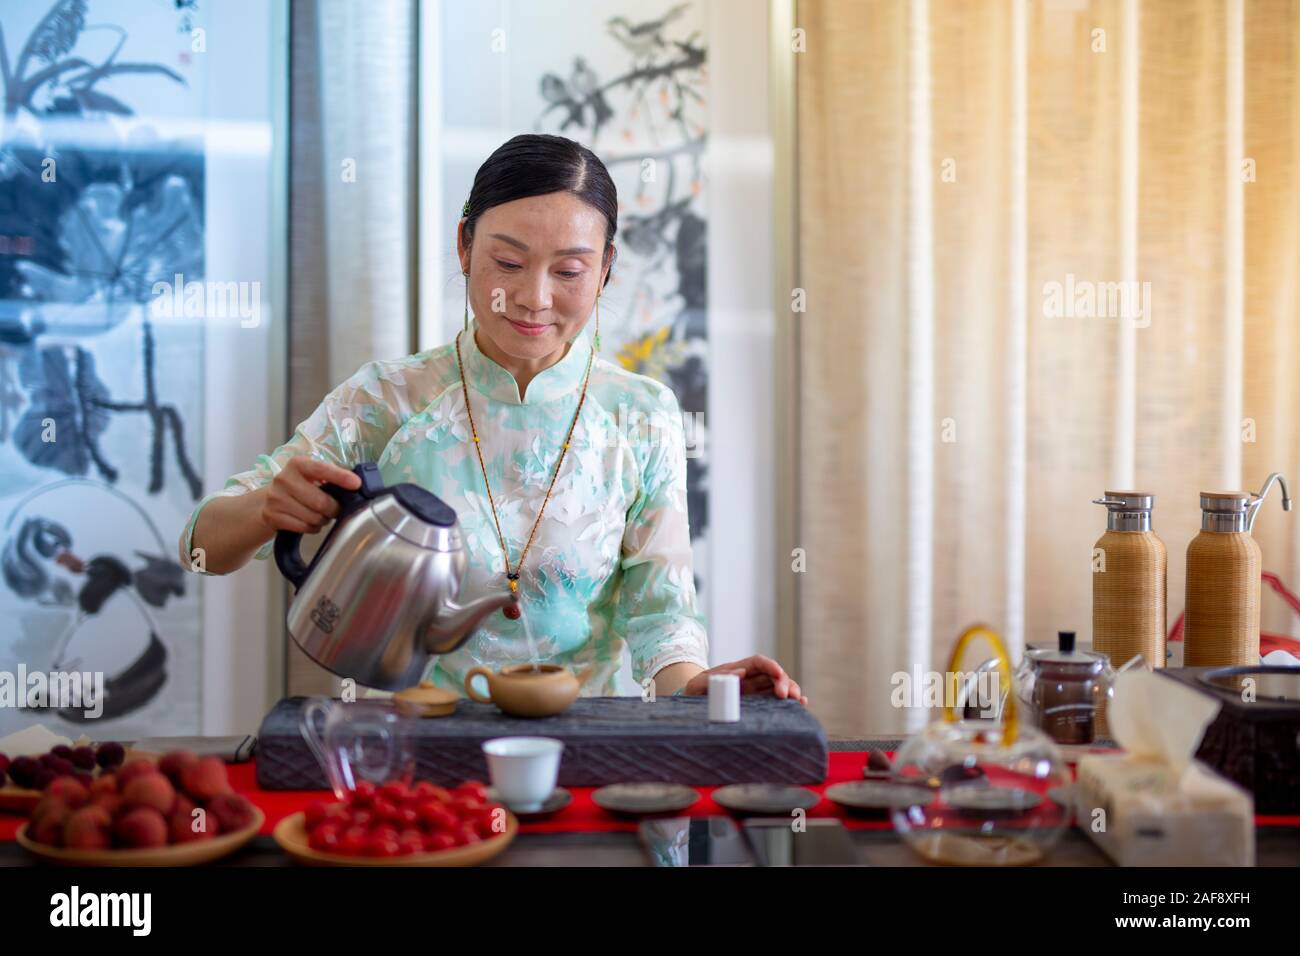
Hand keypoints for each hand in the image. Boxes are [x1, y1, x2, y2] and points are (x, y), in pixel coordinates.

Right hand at [261, 457, 360, 534]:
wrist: (268, 500)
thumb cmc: (299, 486)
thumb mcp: (311, 475)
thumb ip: (331, 477)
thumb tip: (356, 485)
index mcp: (298, 464)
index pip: (322, 470)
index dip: (340, 477)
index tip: (356, 484)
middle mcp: (284, 479)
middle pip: (320, 502)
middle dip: (334, 509)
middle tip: (335, 509)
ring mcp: (276, 498)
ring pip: (313, 518)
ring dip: (323, 520)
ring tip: (321, 515)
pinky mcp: (272, 516)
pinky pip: (303, 528)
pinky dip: (312, 528)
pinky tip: (310, 522)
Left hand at [679, 655, 806, 705]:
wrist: (691, 708)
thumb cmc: (694, 693)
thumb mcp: (698, 684)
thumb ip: (715, 678)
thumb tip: (740, 672)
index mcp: (738, 670)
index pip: (758, 663)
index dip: (770, 666)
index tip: (778, 672)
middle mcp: (750, 680)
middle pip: (773, 675)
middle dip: (784, 681)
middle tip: (786, 695)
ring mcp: (756, 694)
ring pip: (779, 688)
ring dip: (791, 691)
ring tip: (798, 700)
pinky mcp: (758, 707)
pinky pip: (776, 703)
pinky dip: (789, 703)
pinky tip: (800, 705)